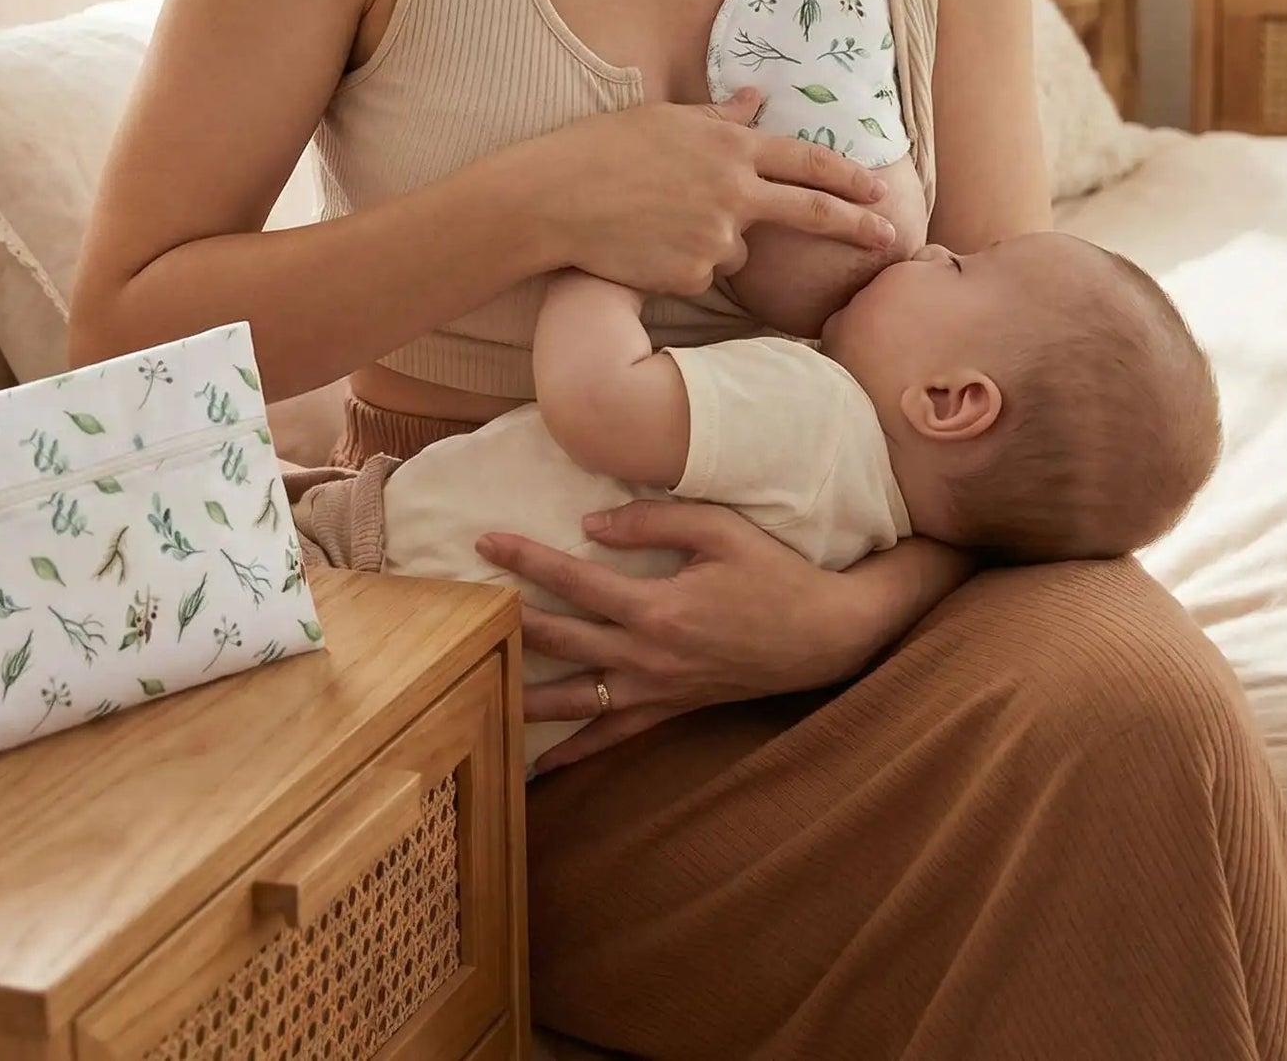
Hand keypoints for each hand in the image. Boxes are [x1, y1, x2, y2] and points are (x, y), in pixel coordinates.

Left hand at [476, 500, 882, 771]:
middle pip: (560, 639)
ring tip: (475, 680)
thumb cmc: (774, 572)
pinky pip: (611, 736)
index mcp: (657, 607)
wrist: (824, 634)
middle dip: (508, 617)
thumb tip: (591, 523)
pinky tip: (536, 764)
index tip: (485, 541)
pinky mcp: (670, 709)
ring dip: (522, 689)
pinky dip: (572, 752)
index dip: (525, 558)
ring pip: (573, 697)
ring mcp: (657, 690)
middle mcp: (648, 655)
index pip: (574, 581)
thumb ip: (653, 521)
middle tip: (463, 600)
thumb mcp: (720, 529)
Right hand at [530, 88, 895, 297]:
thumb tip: (755, 98)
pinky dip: (683, 263)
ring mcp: (716, 237)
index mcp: (731, 148)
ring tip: (659, 220)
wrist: (556, 198)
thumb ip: (719, 116)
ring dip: (715, 240)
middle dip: (858, 225)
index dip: (848, 175)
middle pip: (812, 213)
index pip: (807, 161)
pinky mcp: (692, 274)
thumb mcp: (665, 117)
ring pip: (737, 250)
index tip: (877, 188)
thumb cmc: (604, 148)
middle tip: (890, 237)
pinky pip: (702, 273)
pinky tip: (645, 245)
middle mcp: (734, 193)